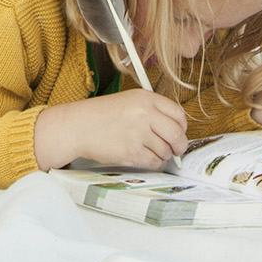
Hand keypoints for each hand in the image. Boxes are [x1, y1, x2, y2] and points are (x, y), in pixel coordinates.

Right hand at [41, 90, 187, 169]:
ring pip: (166, 151)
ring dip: (162, 154)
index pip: (178, 114)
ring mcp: (139, 134)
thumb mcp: (129, 101)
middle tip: (175, 149)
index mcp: (146, 98)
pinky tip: (142, 156)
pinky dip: (152, 162)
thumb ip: (152, 110)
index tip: (179, 132)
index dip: (182, 127)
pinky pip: (154, 162)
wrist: (78, 126)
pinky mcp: (132, 152)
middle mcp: (145, 114)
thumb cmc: (101, 115)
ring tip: (149, 150)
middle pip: (177, 134)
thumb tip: (175, 129)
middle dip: (179, 145)